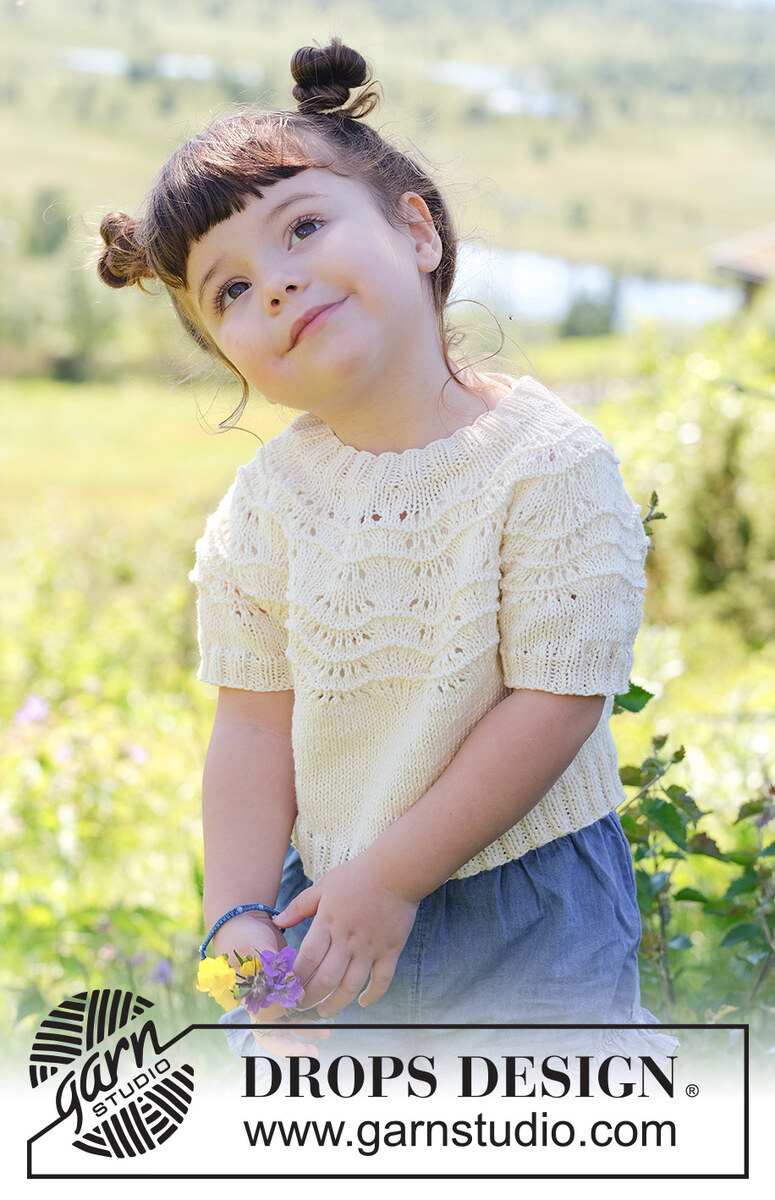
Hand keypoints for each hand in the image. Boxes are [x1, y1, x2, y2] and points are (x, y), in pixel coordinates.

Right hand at [212, 912, 326, 1057]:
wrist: (246, 922)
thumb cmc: (246, 935)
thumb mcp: (255, 949)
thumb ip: (270, 968)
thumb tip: (290, 987)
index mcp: (248, 997)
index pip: (264, 1022)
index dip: (282, 1025)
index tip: (299, 1015)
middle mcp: (259, 1003)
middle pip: (272, 1033)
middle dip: (291, 1045)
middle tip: (311, 1052)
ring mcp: (271, 997)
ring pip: (287, 1023)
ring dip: (305, 1030)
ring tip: (325, 1035)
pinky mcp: (283, 989)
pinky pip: (295, 1010)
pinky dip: (308, 1016)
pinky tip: (324, 1020)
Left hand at [273, 857, 418, 1017]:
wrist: (396, 871)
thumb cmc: (357, 875)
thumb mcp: (324, 885)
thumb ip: (300, 905)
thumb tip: (278, 921)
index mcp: (328, 923)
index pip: (306, 960)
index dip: (295, 979)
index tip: (286, 989)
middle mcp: (347, 940)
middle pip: (325, 979)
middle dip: (309, 998)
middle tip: (301, 1006)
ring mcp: (370, 948)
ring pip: (350, 986)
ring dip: (335, 1004)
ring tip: (325, 1012)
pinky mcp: (390, 951)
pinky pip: (381, 981)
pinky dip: (372, 995)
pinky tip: (362, 1002)